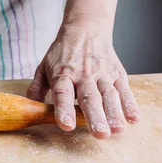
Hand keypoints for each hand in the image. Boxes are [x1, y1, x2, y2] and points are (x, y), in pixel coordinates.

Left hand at [26, 22, 140, 139]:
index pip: (63, 93)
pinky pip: (124, 90)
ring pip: (109, 95)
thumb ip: (36, 88)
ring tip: (116, 130)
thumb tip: (27, 108)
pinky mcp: (117, 73)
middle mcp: (83, 75)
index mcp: (63, 74)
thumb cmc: (62, 53)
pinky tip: (134, 118)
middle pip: (90, 98)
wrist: (86, 28)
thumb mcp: (44, 66)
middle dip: (96, 117)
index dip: (64, 110)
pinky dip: (130, 104)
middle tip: (100, 134)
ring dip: (114, 113)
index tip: (67, 125)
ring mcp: (102, 74)